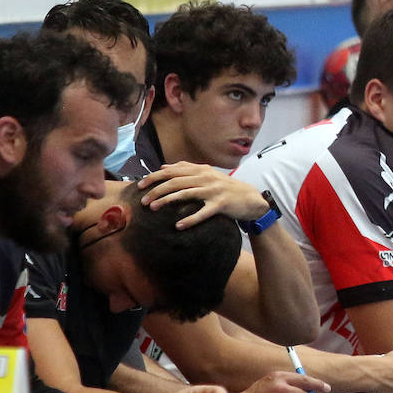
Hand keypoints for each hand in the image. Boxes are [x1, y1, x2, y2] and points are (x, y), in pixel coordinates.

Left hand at [139, 163, 270, 227]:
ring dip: (167, 201)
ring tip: (153, 209)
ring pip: (185, 194)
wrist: (251, 199)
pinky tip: (179, 226)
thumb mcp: (208, 175)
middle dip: (156, 190)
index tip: (140, 185)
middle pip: (175, 181)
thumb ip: (187, 169)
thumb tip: (163, 167)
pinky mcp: (221, 204)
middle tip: (143, 201)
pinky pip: (202, 212)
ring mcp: (214, 190)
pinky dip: (190, 219)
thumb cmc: (227, 188)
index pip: (173, 171)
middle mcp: (206, 178)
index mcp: (201, 170)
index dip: (154, 177)